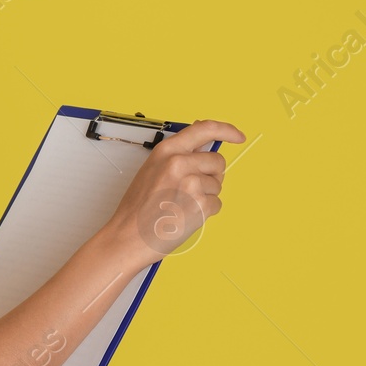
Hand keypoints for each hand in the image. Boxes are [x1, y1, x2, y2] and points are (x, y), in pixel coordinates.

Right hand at [101, 118, 244, 269]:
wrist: (128, 236)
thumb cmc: (137, 208)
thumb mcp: (152, 170)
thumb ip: (177, 156)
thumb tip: (202, 148)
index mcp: (167, 151)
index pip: (204, 128)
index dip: (225, 130)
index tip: (236, 136)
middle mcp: (179, 163)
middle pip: (217, 161)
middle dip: (212, 175)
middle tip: (193, 189)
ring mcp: (191, 184)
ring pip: (217, 185)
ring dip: (206, 195)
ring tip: (182, 204)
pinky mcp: (200, 205)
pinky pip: (217, 204)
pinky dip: (206, 212)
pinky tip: (186, 215)